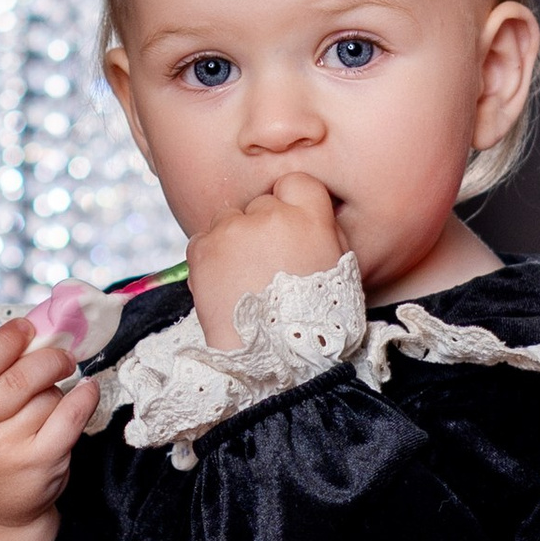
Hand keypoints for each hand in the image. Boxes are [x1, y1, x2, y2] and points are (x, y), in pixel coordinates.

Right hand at [0, 317, 98, 533]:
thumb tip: (38, 328)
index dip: (4, 341)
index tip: (27, 327)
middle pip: (18, 378)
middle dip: (48, 359)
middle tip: (62, 356)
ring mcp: (5, 451)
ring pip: (46, 397)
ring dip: (56, 391)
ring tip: (47, 405)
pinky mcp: (39, 464)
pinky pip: (70, 416)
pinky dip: (84, 398)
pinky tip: (86, 391)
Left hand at [184, 172, 344, 347]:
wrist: (273, 358)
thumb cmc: (313, 319)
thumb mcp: (337, 267)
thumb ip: (321, 229)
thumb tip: (304, 209)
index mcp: (310, 217)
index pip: (295, 182)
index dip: (290, 204)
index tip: (288, 229)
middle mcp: (269, 215)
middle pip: (259, 204)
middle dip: (261, 228)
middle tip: (265, 267)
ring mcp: (232, 230)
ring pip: (229, 220)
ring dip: (234, 242)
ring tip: (244, 280)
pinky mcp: (202, 248)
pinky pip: (203, 239)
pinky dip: (210, 258)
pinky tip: (226, 285)